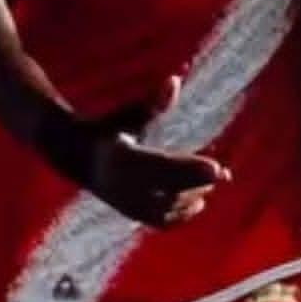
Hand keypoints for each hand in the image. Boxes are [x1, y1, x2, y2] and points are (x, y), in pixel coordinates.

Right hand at [82, 76, 229, 227]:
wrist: (78, 154)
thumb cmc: (111, 127)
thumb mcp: (131, 115)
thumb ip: (153, 102)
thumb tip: (174, 80)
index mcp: (122, 158)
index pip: (162, 167)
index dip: (191, 169)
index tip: (218, 168)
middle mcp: (121, 184)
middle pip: (170, 190)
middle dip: (197, 183)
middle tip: (222, 173)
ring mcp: (124, 202)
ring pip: (168, 208)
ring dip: (193, 197)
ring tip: (211, 183)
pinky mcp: (129, 213)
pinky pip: (160, 221)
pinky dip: (182, 214)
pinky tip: (199, 202)